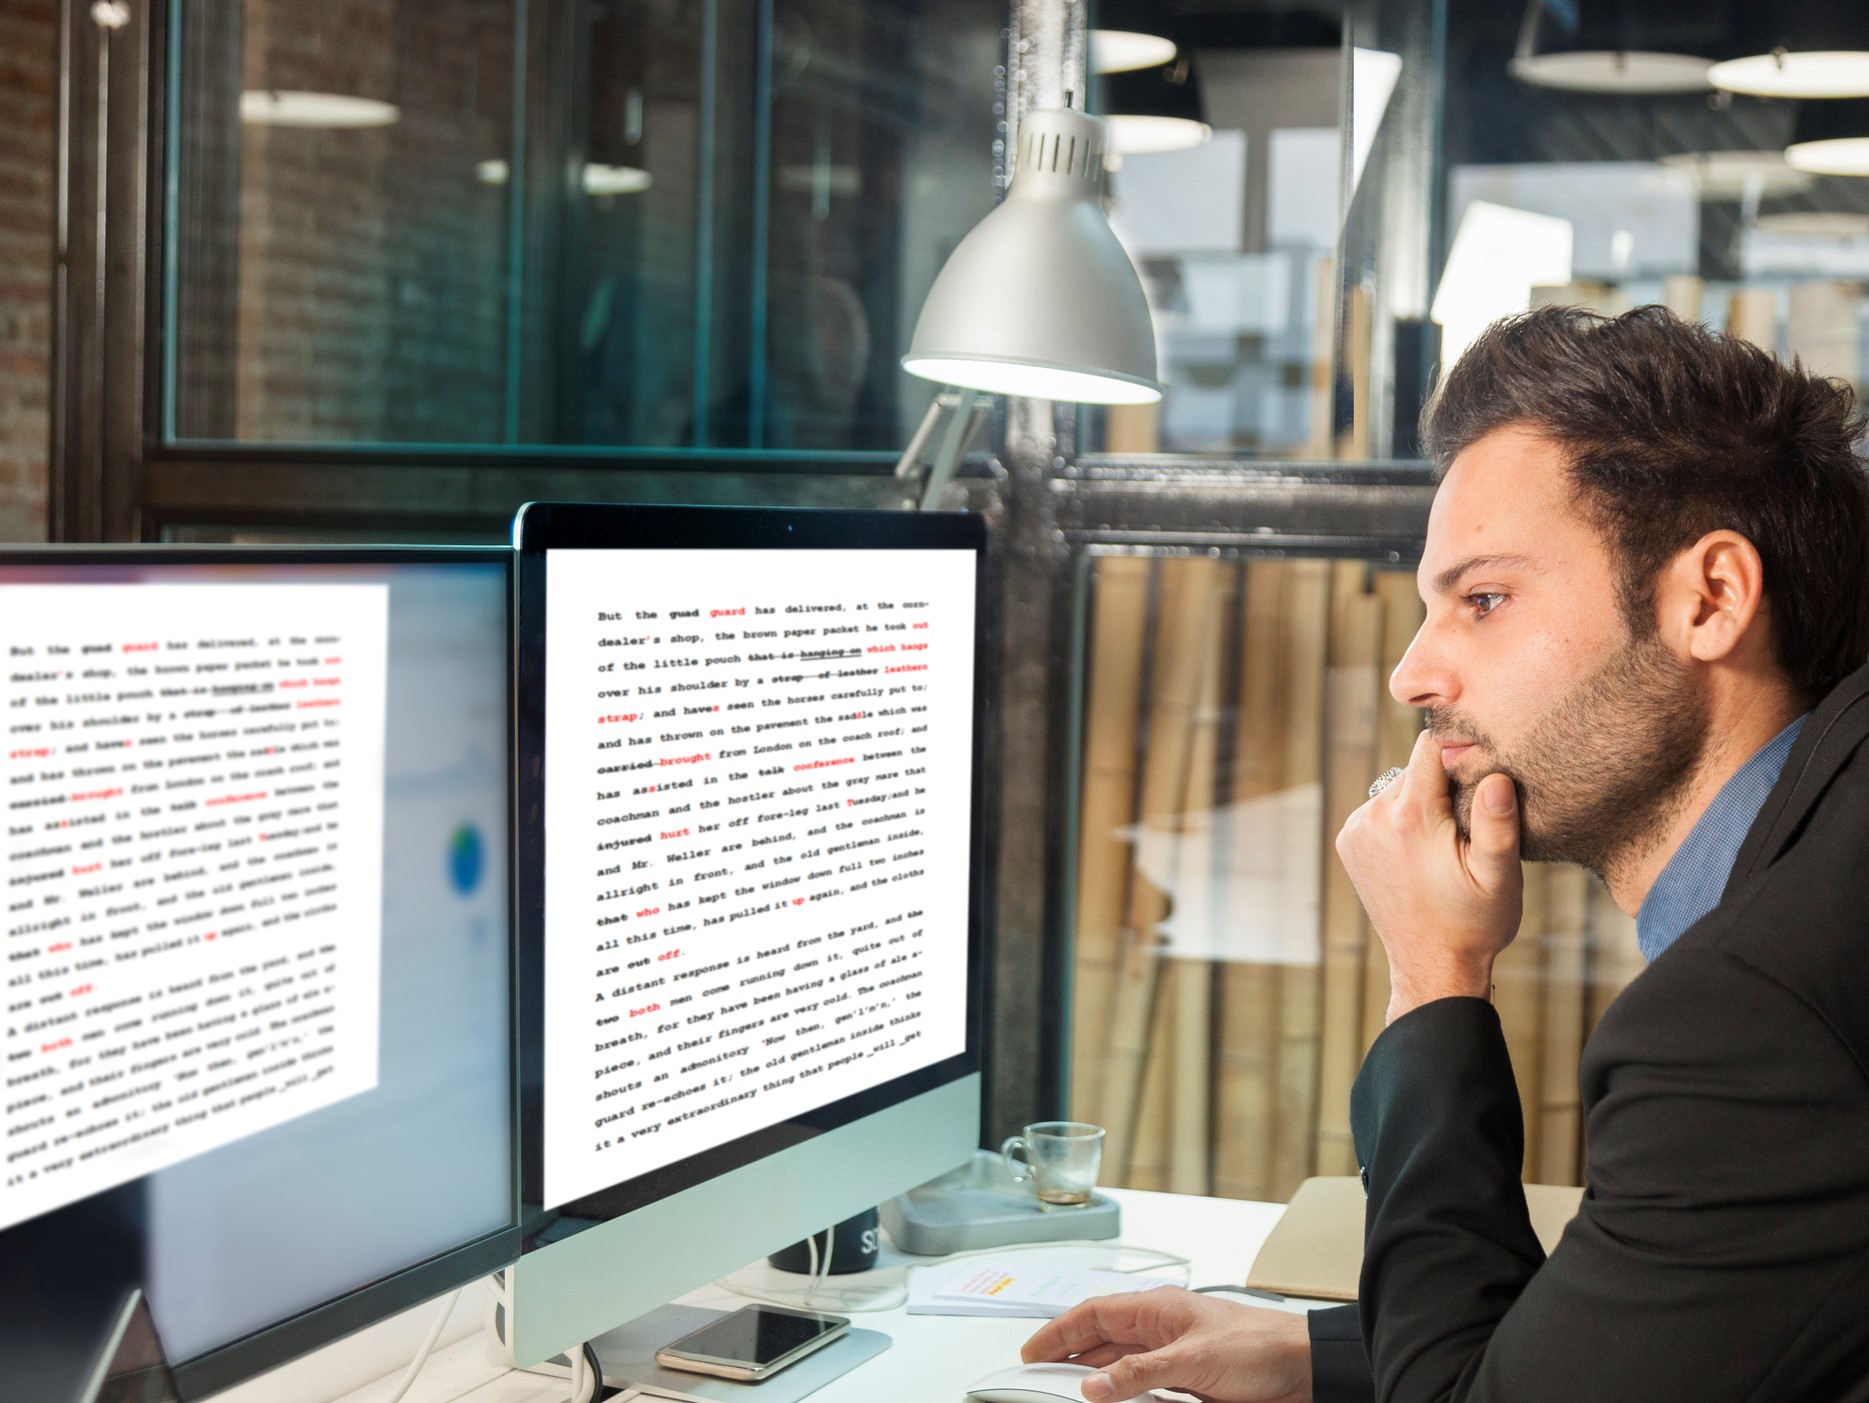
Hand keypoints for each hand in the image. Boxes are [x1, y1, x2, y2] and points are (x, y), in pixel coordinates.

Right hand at [1020, 1287, 1311, 1402]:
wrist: (1303, 1370)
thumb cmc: (1259, 1346)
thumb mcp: (1192, 1360)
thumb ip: (1140, 1372)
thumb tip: (1094, 1384)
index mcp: (1157, 1308)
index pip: (1094, 1314)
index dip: (1059, 1331)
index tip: (1032, 1350)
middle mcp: (1161, 1328)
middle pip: (1102, 1339)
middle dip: (1069, 1355)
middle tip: (1039, 1374)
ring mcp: (1173, 1355)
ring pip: (1120, 1364)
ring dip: (1096, 1377)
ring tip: (1067, 1390)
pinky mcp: (1187, 1382)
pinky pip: (1143, 1386)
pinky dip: (1123, 1394)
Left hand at [1335, 727, 1522, 1023]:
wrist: (1432, 966)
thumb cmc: (1473, 923)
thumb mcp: (1499, 876)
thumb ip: (1497, 823)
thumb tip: (1495, 775)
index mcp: (1410, 817)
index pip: (1432, 748)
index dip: (1461, 754)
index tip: (1480, 774)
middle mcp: (1373, 816)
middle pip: (1416, 769)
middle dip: (1443, 785)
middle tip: (1466, 825)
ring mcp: (1355, 830)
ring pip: (1397, 788)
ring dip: (1422, 803)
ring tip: (1444, 844)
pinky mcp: (1348, 842)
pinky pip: (1381, 810)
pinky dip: (1402, 820)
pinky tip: (1420, 852)